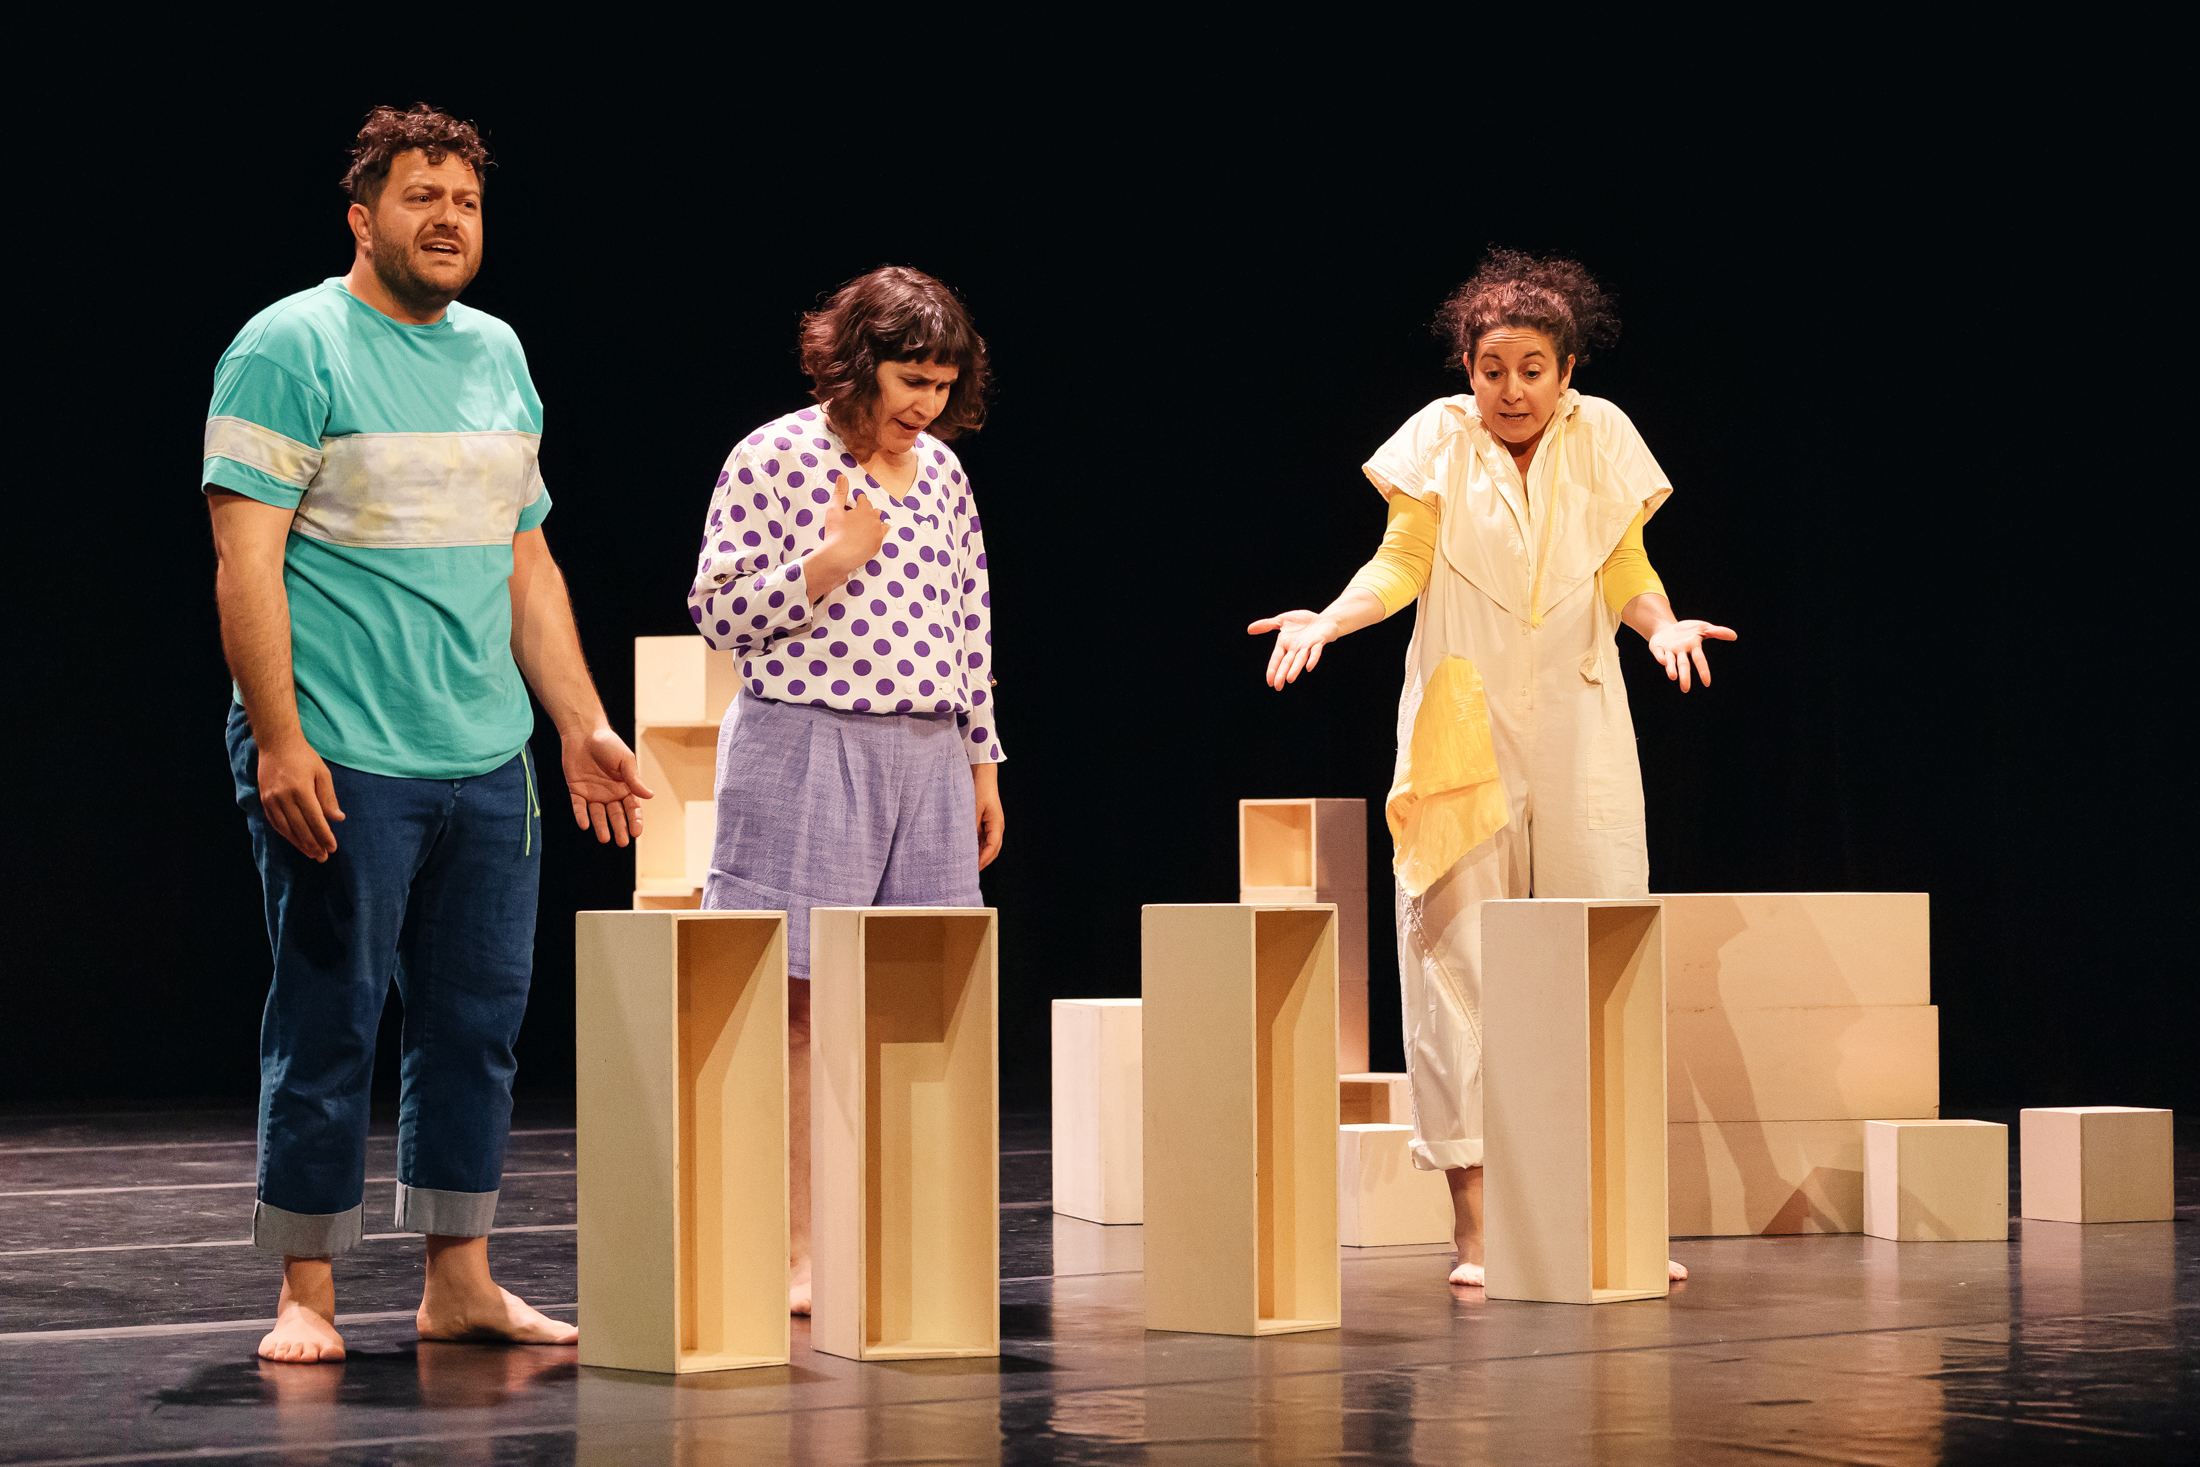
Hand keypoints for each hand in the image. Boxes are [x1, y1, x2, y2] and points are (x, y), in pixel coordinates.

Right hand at [257, 736, 344, 861]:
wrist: (276, 744)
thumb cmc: (304, 757)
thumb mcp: (322, 773)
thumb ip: (328, 797)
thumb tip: (338, 819)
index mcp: (300, 790)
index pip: (315, 820)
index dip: (324, 836)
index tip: (332, 848)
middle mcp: (283, 797)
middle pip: (300, 828)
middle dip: (313, 845)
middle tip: (323, 857)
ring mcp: (271, 800)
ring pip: (286, 829)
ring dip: (299, 844)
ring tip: (311, 854)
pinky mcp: (264, 800)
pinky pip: (276, 823)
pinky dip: (286, 834)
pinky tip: (295, 841)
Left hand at [563, 726, 654, 844]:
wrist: (584, 732)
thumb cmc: (608, 743)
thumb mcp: (625, 761)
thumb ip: (634, 779)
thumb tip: (649, 796)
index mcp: (625, 787)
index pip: (632, 808)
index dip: (635, 820)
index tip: (636, 832)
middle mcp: (610, 793)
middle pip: (616, 815)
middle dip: (620, 828)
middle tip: (622, 842)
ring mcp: (593, 793)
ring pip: (598, 814)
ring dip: (601, 826)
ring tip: (605, 838)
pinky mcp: (576, 790)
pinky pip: (579, 806)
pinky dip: (581, 815)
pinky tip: (584, 825)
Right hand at [807, 469, 888, 589]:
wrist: (839, 556)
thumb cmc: (835, 531)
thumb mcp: (834, 509)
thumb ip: (840, 492)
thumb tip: (842, 476)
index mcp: (865, 509)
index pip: (864, 499)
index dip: (858, 500)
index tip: (854, 502)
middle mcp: (875, 520)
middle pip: (874, 511)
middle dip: (867, 510)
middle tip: (858, 515)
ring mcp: (878, 534)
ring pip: (880, 523)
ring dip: (874, 522)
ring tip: (867, 524)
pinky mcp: (878, 546)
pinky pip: (881, 536)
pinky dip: (877, 534)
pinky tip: (872, 535)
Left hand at [972, 763, 1004, 870]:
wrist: (981, 773)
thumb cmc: (979, 787)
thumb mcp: (972, 807)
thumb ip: (970, 825)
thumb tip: (963, 843)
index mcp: (997, 823)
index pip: (992, 847)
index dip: (983, 859)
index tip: (973, 868)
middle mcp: (996, 826)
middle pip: (991, 850)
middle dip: (982, 861)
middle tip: (968, 872)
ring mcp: (990, 825)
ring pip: (986, 846)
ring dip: (978, 855)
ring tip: (965, 865)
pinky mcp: (984, 822)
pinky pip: (981, 839)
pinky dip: (975, 847)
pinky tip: (964, 851)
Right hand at [1247, 609, 1340, 688]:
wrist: (1323, 620)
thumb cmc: (1302, 621)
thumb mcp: (1282, 620)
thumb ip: (1267, 625)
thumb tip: (1249, 630)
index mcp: (1285, 644)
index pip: (1276, 658)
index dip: (1273, 669)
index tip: (1269, 682)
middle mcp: (1296, 648)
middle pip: (1287, 662)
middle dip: (1282, 674)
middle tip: (1278, 687)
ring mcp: (1307, 646)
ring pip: (1300, 660)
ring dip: (1295, 669)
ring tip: (1289, 679)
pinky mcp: (1319, 642)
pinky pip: (1315, 651)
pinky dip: (1312, 659)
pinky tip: (1309, 667)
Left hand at [1645, 619, 1736, 691]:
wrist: (1666, 628)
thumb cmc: (1687, 631)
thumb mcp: (1703, 628)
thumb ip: (1717, 632)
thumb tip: (1734, 636)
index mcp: (1693, 648)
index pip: (1699, 660)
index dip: (1703, 671)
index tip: (1707, 683)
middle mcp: (1680, 652)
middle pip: (1683, 665)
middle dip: (1685, 676)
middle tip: (1685, 689)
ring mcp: (1668, 651)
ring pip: (1670, 662)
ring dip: (1671, 669)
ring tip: (1673, 677)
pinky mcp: (1657, 647)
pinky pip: (1658, 653)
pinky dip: (1659, 657)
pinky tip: (1662, 661)